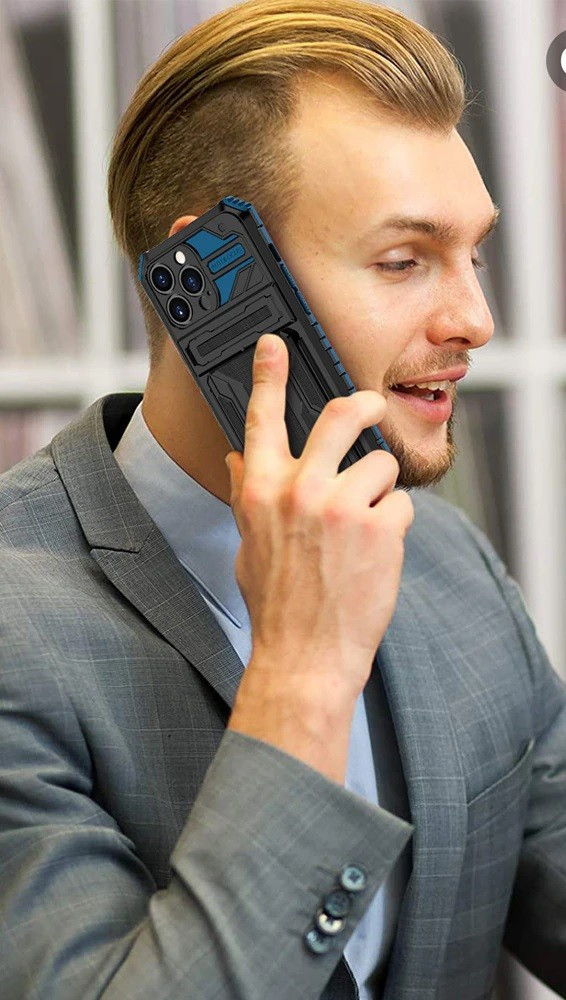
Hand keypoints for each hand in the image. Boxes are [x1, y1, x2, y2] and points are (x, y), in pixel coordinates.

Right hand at [226, 332, 413, 705]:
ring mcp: (342, 507)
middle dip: (364, 404)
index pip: (262, 419)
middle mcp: (300, 490)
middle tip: (374, 404)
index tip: (275, 344)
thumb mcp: (249, 545)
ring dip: (379, 492)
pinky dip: (394, 526)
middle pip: (341, 416)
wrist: (305, 656)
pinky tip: (375, 554)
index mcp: (261, 491)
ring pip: (381, 466)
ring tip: (363, 531)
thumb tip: (240, 458)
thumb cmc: (276, 604)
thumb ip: (248, 494)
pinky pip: (400, 506)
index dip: (269, 375)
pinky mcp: (380, 528)